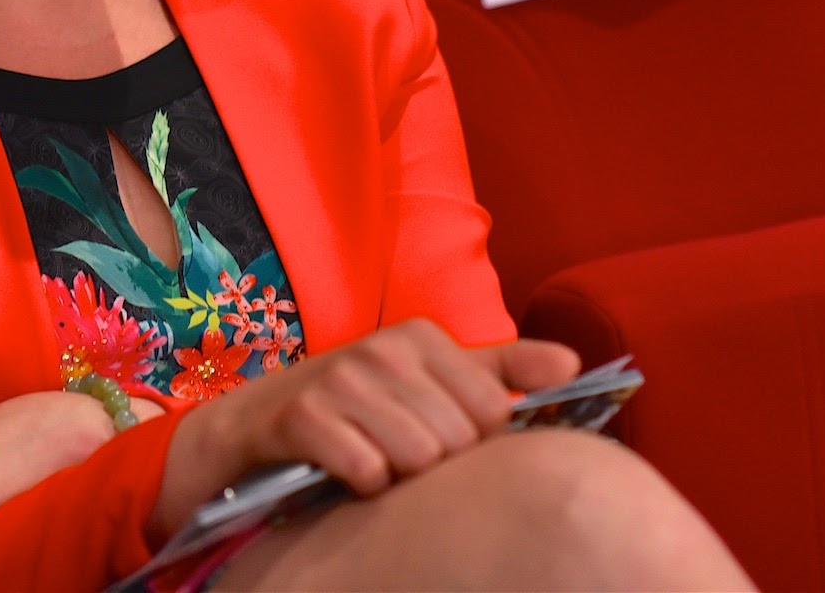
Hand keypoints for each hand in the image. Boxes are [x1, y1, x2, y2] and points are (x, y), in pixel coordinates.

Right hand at [153, 321, 577, 537]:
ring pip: (416, 458)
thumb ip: (503, 372)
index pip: (494, 412)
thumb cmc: (355, 409)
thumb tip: (574, 364)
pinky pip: (366, 470)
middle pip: (457, 442)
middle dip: (433, 465)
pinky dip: (360, 485)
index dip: (471, 443)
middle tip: (396, 454)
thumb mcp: (428, 382)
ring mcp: (341, 379)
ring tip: (371, 462)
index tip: (437, 438)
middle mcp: (384, 349)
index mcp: (423, 337)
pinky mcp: (301, 416)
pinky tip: (343, 475)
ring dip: (395, 477)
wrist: (249, 427)